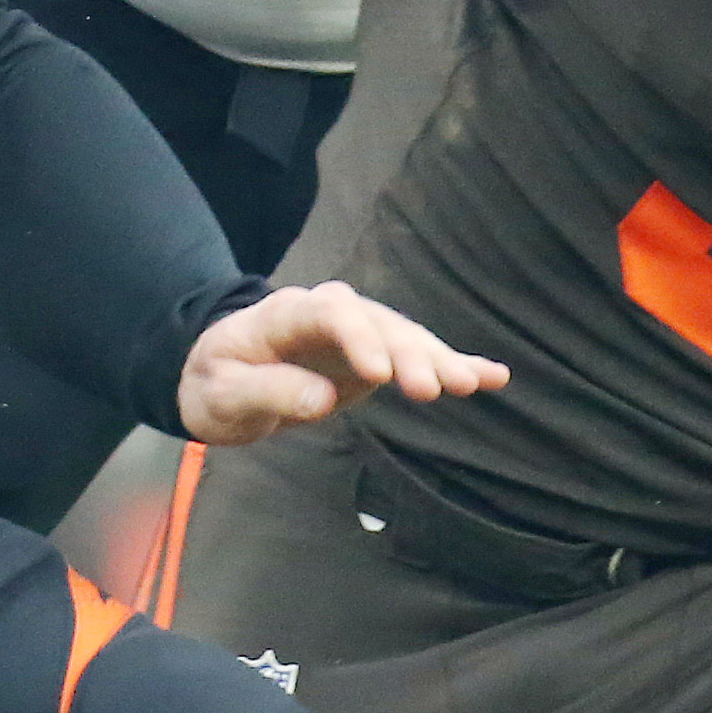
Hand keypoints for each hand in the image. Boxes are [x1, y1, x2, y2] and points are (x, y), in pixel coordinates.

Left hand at [175, 280, 506, 445]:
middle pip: (377, 325)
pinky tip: (495, 376)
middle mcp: (330, 312)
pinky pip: (418, 356)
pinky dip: (454, 363)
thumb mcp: (223, 396)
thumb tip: (321, 399)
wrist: (222, 374)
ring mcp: (358, 332)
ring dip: (440, 361)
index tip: (381, 374)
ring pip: (406, 339)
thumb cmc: (216, 383)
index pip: (330, 314)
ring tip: (474, 384)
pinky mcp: (376, 355)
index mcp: (286, 314)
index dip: (359, 339)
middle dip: (408, 355)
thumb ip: (267, 393)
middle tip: (433, 389)